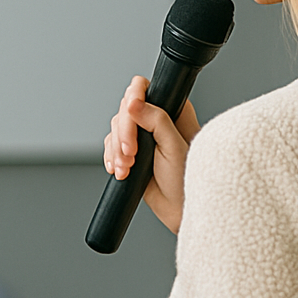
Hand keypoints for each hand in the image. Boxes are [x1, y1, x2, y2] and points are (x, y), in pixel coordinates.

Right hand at [104, 75, 200, 232]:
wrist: (181, 208)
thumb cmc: (187, 179)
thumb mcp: (174, 146)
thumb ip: (156, 121)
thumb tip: (134, 103)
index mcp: (172, 110)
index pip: (143, 89)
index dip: (132, 102)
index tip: (131, 121)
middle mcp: (156, 119)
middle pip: (124, 110)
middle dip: (123, 134)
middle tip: (131, 154)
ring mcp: (141, 136)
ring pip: (114, 129)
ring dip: (116, 150)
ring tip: (128, 168)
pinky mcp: (130, 152)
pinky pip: (110, 146)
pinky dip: (111, 158)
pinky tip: (120, 170)